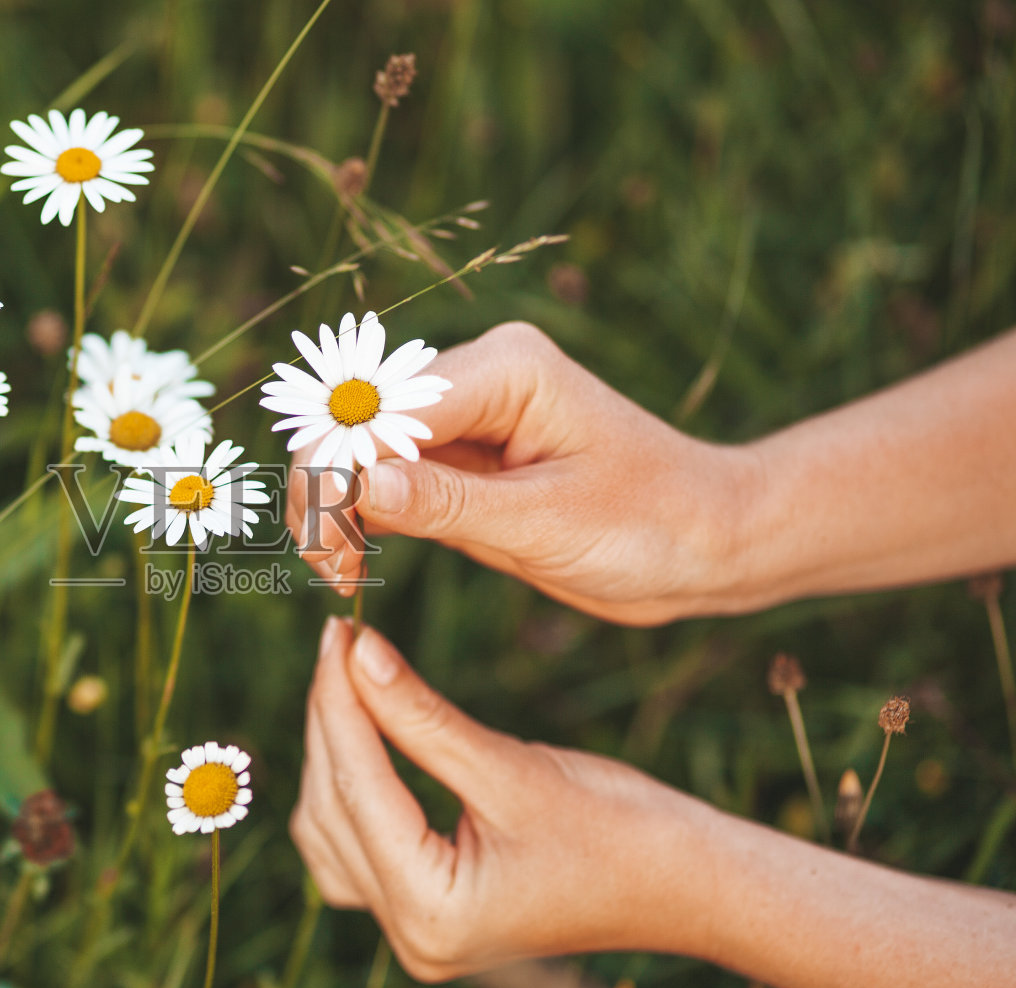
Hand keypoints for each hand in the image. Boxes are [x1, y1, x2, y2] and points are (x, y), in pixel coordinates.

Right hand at [285, 322, 760, 625]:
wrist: (707, 545)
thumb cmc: (653, 525)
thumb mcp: (549, 523)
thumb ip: (449, 504)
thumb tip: (358, 487)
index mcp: (505, 369)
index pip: (386, 410)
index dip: (341, 472)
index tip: (330, 547)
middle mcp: (475, 380)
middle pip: (356, 422)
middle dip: (327, 489)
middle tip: (329, 567)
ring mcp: (462, 422)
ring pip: (358, 454)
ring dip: (333, 509)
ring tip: (338, 572)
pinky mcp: (458, 466)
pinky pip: (382, 484)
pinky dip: (356, 520)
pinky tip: (352, 562)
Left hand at [290, 617, 703, 979]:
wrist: (688, 885)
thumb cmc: (620, 830)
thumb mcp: (513, 767)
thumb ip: (422, 715)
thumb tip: (359, 653)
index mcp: (432, 913)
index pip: (358, 789)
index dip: (338, 702)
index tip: (339, 632)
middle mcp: (411, 937)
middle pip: (334, 809)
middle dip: (333, 721)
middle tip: (344, 640)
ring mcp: (414, 933)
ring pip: (330, 829)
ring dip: (334, 754)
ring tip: (349, 677)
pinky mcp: (424, 912)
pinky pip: (353, 848)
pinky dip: (350, 790)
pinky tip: (361, 735)